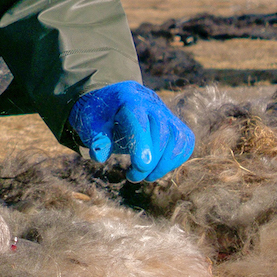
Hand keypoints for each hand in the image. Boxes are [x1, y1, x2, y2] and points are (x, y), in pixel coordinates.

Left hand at [68, 80, 195, 181]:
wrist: (113, 101)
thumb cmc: (100, 116)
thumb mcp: (90, 124)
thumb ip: (96, 139)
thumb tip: (99, 156)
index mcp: (128, 99)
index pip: (140, 121)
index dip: (142, 145)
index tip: (140, 167)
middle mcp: (151, 104)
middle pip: (161, 132)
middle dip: (151, 161)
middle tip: (133, 177)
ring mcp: (165, 113)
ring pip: (178, 137)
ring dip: (166, 163)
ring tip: (148, 176)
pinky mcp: (174, 124)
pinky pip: (185, 141)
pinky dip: (176, 159)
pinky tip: (159, 168)